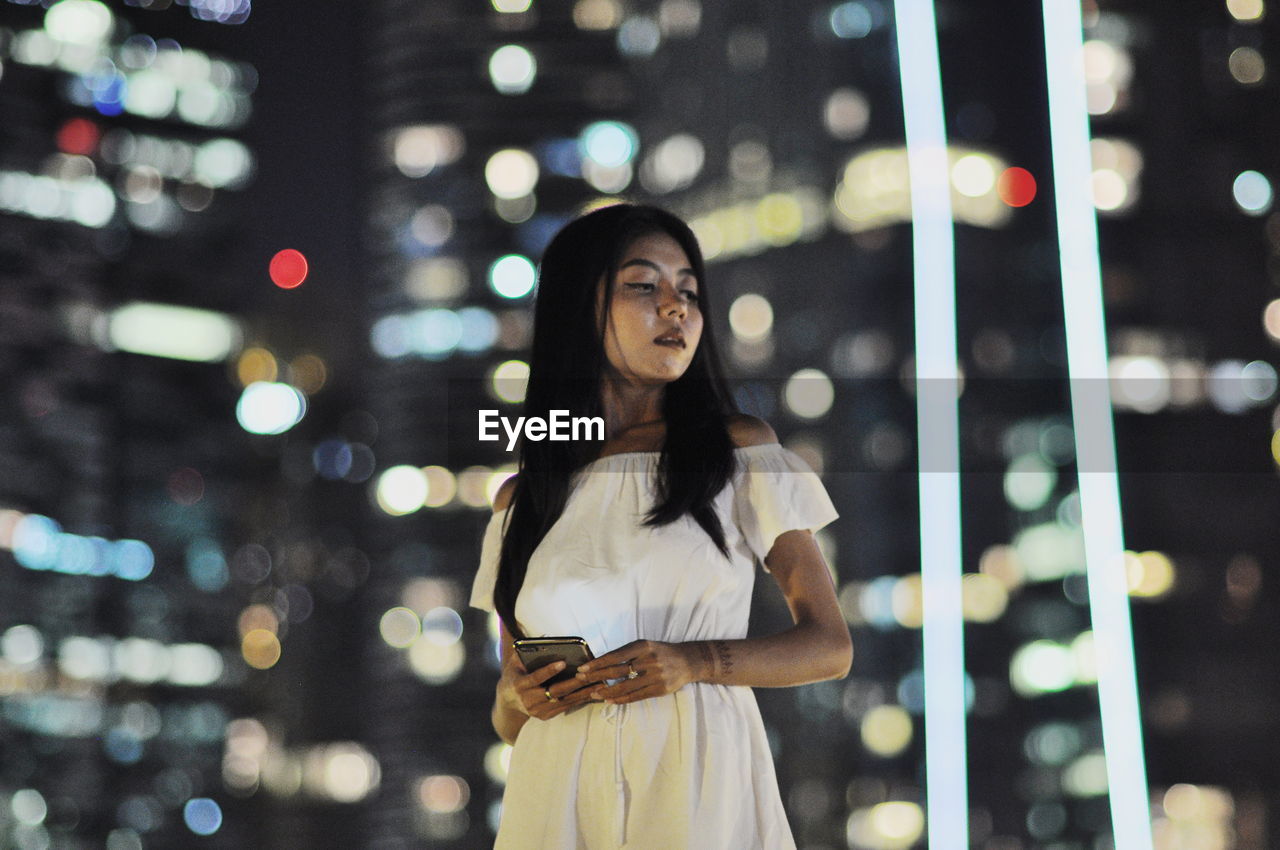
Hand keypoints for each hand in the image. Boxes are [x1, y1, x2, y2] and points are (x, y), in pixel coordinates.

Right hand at [498, 651, 597, 720]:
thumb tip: (546, 636)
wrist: (508, 700)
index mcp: (520, 685)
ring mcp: (537, 711)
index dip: (549, 671)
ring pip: (564, 701)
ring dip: (582, 693)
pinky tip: (593, 692)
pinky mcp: (545, 716)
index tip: (563, 662)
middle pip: (554, 692)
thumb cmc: (515, 675)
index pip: (536, 678)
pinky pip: (566, 707)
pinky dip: (580, 700)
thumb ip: (526, 650)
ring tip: (598, 684)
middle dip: (572, 683)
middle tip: (588, 675)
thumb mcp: (515, 662)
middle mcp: (528, 700)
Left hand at [575, 640, 707, 705]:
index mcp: (643, 646)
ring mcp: (655, 676)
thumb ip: (627, 653)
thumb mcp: (645, 646)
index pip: (616, 655)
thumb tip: (601, 663)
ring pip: (625, 686)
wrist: (687, 661)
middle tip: (581, 680)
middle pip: (618, 670)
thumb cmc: (660, 652)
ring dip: (606, 691)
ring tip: (593, 694)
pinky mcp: (659, 689)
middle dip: (597, 676)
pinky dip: (621, 699)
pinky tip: (609, 700)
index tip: (583, 668)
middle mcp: (649, 660)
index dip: (598, 663)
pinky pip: (636, 696)